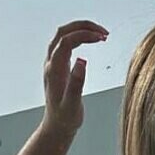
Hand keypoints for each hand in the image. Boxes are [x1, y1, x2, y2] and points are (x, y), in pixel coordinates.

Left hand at [42, 20, 107, 141]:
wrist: (57, 127)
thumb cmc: (65, 118)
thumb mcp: (72, 104)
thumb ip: (76, 83)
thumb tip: (82, 60)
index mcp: (54, 70)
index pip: (66, 41)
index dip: (84, 35)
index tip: (102, 38)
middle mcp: (51, 63)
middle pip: (62, 32)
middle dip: (83, 26)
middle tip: (103, 32)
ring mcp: (53, 64)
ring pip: (63, 35)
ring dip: (81, 29)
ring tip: (101, 35)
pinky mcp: (59, 66)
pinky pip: (66, 43)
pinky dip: (79, 37)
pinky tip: (93, 42)